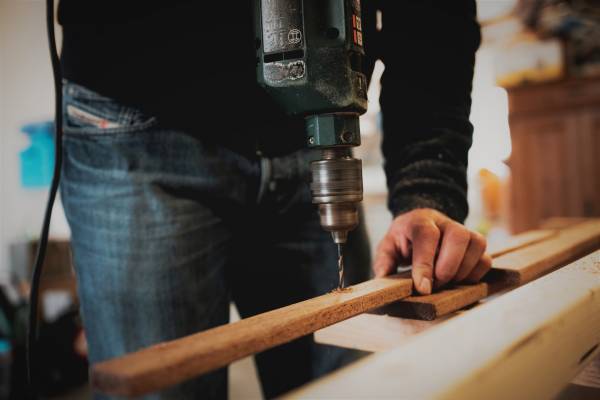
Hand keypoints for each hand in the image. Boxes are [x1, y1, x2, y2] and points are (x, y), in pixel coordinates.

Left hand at [373, 208, 491, 294]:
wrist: (422, 224)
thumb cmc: (404, 240)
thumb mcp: (388, 247)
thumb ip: (384, 262)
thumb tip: (384, 279)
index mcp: (420, 221)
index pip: (426, 235)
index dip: (426, 263)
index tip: (423, 288)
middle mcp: (445, 222)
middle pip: (458, 236)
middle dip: (448, 268)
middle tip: (435, 285)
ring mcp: (464, 231)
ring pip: (476, 245)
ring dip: (462, 272)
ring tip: (445, 282)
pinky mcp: (476, 245)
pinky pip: (485, 259)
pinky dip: (474, 275)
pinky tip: (458, 280)